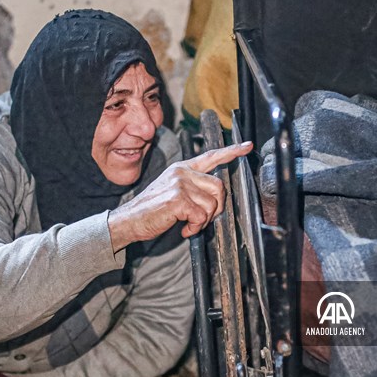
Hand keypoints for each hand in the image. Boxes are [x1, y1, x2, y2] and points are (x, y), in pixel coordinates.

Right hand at [107, 141, 252, 250]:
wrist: (130, 220)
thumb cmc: (152, 209)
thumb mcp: (173, 191)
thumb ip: (193, 188)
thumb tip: (216, 197)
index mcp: (182, 168)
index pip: (210, 156)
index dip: (231, 152)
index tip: (247, 147)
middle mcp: (182, 171)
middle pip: (219, 187)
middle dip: (216, 208)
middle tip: (200, 219)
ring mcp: (179, 183)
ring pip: (211, 205)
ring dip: (203, 221)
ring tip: (188, 224)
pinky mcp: (178, 198)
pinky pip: (201, 217)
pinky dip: (195, 228)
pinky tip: (183, 229)